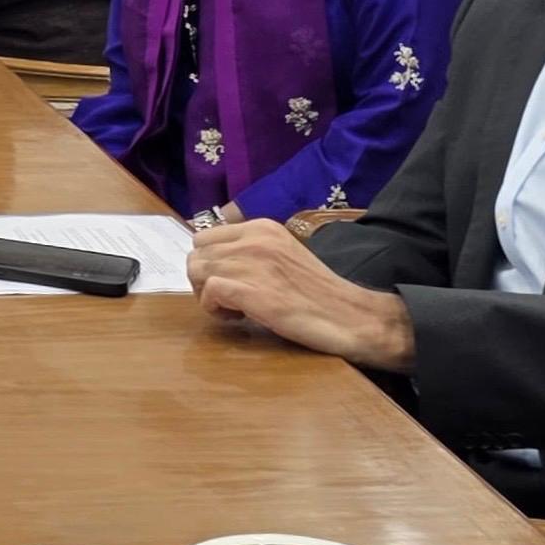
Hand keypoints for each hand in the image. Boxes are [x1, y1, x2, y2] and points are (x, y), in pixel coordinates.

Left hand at [187, 219, 415, 370]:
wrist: (348, 315)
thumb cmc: (316, 291)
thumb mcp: (282, 254)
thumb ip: (251, 250)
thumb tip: (214, 259)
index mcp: (261, 228)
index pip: (204, 236)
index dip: (208, 262)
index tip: (228, 280)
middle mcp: (254, 239)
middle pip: (196, 254)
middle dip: (203, 279)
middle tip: (228, 298)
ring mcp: (252, 264)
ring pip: (196, 271)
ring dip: (207, 295)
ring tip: (235, 308)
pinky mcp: (251, 291)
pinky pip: (208, 292)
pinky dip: (214, 309)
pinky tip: (237, 317)